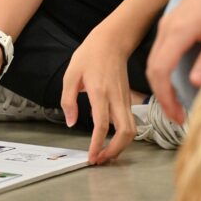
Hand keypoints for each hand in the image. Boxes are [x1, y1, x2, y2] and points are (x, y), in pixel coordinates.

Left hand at [61, 28, 135, 164]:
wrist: (112, 41)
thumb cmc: (90, 54)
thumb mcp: (71, 73)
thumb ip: (68, 100)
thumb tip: (71, 123)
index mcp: (100, 92)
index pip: (102, 125)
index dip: (98, 144)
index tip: (91, 157)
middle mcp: (116, 98)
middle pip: (126, 133)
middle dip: (115, 151)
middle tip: (99, 160)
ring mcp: (125, 99)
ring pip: (131, 130)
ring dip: (120, 146)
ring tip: (104, 154)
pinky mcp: (127, 99)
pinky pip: (129, 122)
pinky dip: (122, 136)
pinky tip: (108, 139)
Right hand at [146, 0, 200, 123]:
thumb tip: (195, 85)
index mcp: (178, 30)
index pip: (160, 69)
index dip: (165, 96)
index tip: (179, 116)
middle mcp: (167, 27)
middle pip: (152, 67)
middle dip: (162, 95)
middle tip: (179, 117)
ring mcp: (166, 24)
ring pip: (154, 60)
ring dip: (162, 84)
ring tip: (178, 105)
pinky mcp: (171, 24)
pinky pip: (160, 51)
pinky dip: (164, 71)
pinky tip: (178, 81)